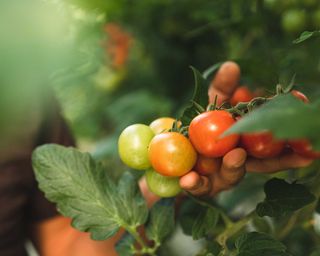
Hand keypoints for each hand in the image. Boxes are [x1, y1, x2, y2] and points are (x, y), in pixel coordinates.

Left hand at [179, 61, 312, 196]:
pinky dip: (195, 183)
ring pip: (231, 176)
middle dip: (280, 161)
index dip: (291, 145)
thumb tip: (231, 65)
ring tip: (235, 157)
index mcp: (246, 144)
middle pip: (262, 165)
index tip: (309, 143)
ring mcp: (218, 177)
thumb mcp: (208, 107)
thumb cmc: (196, 128)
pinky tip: (188, 179)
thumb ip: (221, 89)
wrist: (171, 150)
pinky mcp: (197, 186)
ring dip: (235, 168)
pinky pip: (197, 186)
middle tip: (298, 156)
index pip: (272, 146)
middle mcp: (237, 162)